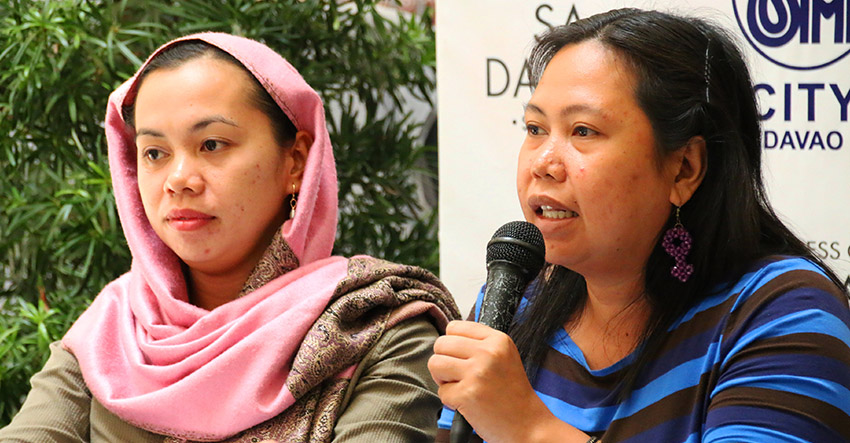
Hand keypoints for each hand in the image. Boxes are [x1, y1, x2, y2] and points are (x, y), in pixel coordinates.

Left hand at [428, 320, 554, 441]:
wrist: (527, 424)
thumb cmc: (512, 393)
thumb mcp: (504, 356)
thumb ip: (479, 343)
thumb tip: (447, 339)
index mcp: (497, 340)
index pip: (454, 327)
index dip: (452, 344)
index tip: (461, 357)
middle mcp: (488, 353)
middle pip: (441, 344)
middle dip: (444, 361)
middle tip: (457, 375)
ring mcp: (477, 373)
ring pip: (435, 364)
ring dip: (442, 378)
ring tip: (460, 386)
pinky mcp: (467, 394)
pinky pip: (441, 391)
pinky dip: (450, 400)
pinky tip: (467, 403)